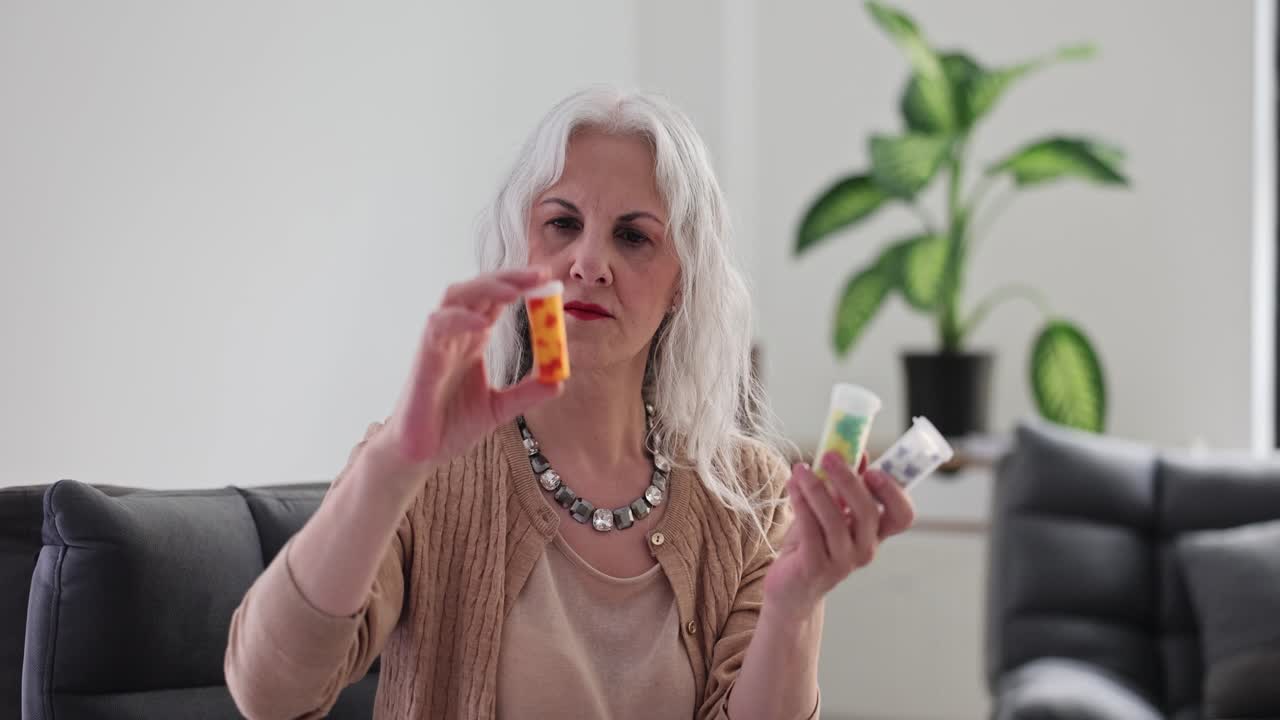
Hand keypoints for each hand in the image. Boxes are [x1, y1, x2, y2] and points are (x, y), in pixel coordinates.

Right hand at [366, 267, 563, 476]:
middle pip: (478, 288)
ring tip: (514, 290)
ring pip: (456, 296)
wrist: (421, 453)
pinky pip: (438, 326)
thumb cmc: (451, 426)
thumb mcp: (499, 408)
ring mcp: (438, 342)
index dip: (519, 285)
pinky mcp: (424, 357)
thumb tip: (559, 381)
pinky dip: (460, 319)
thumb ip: (527, 393)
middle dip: (508, 277)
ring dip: (485, 287)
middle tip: (538, 274)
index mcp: (473, 340)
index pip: (496, 300)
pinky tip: (484, 323)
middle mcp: (456, 334)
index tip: (547, 279)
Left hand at [762, 451, 915, 623]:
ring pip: (835, 520)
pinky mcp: (815, 567)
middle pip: (867, 512)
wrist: (790, 588)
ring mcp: (842, 562)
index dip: (894, 493)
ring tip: (800, 469)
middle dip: (848, 480)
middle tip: (829, 456)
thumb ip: (843, 485)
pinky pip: (810, 530)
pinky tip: (792, 486)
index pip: (903, 516)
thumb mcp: (830, 512)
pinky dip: (801, 503)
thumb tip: (856, 451)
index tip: (874, 469)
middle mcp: (865, 549)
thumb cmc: (811, 545)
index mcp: (875, 533)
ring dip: (817, 489)